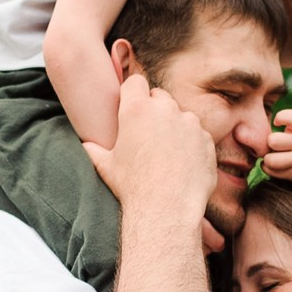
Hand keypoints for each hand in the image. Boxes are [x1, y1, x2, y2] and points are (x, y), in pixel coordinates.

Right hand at [82, 73, 216, 221]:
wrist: (167, 209)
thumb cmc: (132, 187)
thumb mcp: (105, 166)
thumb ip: (93, 149)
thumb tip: (85, 146)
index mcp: (136, 110)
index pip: (135, 82)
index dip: (133, 92)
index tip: (132, 105)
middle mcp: (165, 110)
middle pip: (159, 96)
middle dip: (154, 109)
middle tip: (148, 133)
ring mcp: (189, 123)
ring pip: (181, 115)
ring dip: (174, 126)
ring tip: (166, 153)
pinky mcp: (206, 138)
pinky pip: (197, 134)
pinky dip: (191, 143)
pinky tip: (182, 163)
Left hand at [262, 109, 291, 183]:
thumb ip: (286, 126)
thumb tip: (260, 135)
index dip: (280, 117)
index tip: (277, 123)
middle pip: (273, 141)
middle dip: (269, 144)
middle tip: (273, 146)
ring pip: (270, 160)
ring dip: (267, 159)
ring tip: (273, 157)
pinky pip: (271, 172)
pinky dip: (268, 168)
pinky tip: (276, 165)